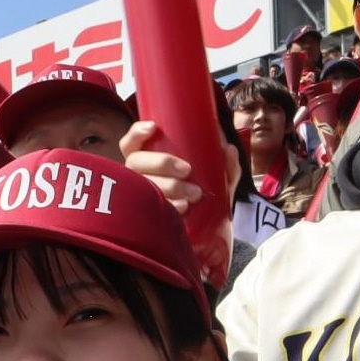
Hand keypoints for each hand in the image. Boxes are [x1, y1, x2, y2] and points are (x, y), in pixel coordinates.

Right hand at [121, 118, 239, 215]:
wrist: (211, 232)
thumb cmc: (208, 197)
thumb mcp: (222, 178)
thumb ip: (228, 164)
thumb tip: (227, 149)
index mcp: (150, 161)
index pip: (132, 143)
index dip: (136, 133)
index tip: (153, 128)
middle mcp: (139, 177)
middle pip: (135, 161)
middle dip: (161, 162)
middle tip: (187, 170)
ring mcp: (139, 197)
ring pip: (142, 184)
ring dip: (169, 186)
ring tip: (195, 194)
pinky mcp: (145, 217)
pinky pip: (149, 208)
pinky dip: (169, 205)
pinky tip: (183, 207)